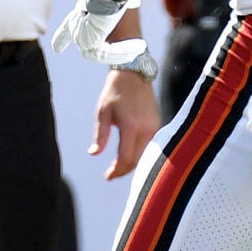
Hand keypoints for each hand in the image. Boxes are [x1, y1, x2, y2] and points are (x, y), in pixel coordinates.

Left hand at [52, 0, 155, 76]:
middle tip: (136, 49)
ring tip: (140, 45)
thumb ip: (121, 1)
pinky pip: (108, 54)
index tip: (56, 49)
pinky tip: (140, 45)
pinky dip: (125, 50)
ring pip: (102, 53)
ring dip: (123, 51)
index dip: (62, 38)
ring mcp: (80, 35)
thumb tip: (134, 3)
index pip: (67, 28)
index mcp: (79, 12)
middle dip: (114, 53)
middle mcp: (76, 25)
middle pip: (89, 48)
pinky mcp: (89, 42)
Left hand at [92, 64, 161, 179]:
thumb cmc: (114, 92)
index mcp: (131, 126)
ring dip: (132, 163)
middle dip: (123, 170)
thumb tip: (93, 154)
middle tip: (111, 174)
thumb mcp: (102, 112)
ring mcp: (154, 127)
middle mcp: (146, 128)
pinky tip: (129, 155)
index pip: (126, 158)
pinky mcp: (158, 124)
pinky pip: (149, 146)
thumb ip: (100, 135)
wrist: (134, 74)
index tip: (107, 176)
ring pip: (145, 155)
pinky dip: (139, 154)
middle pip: (137, 160)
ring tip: (118, 167)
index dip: (116, 171)